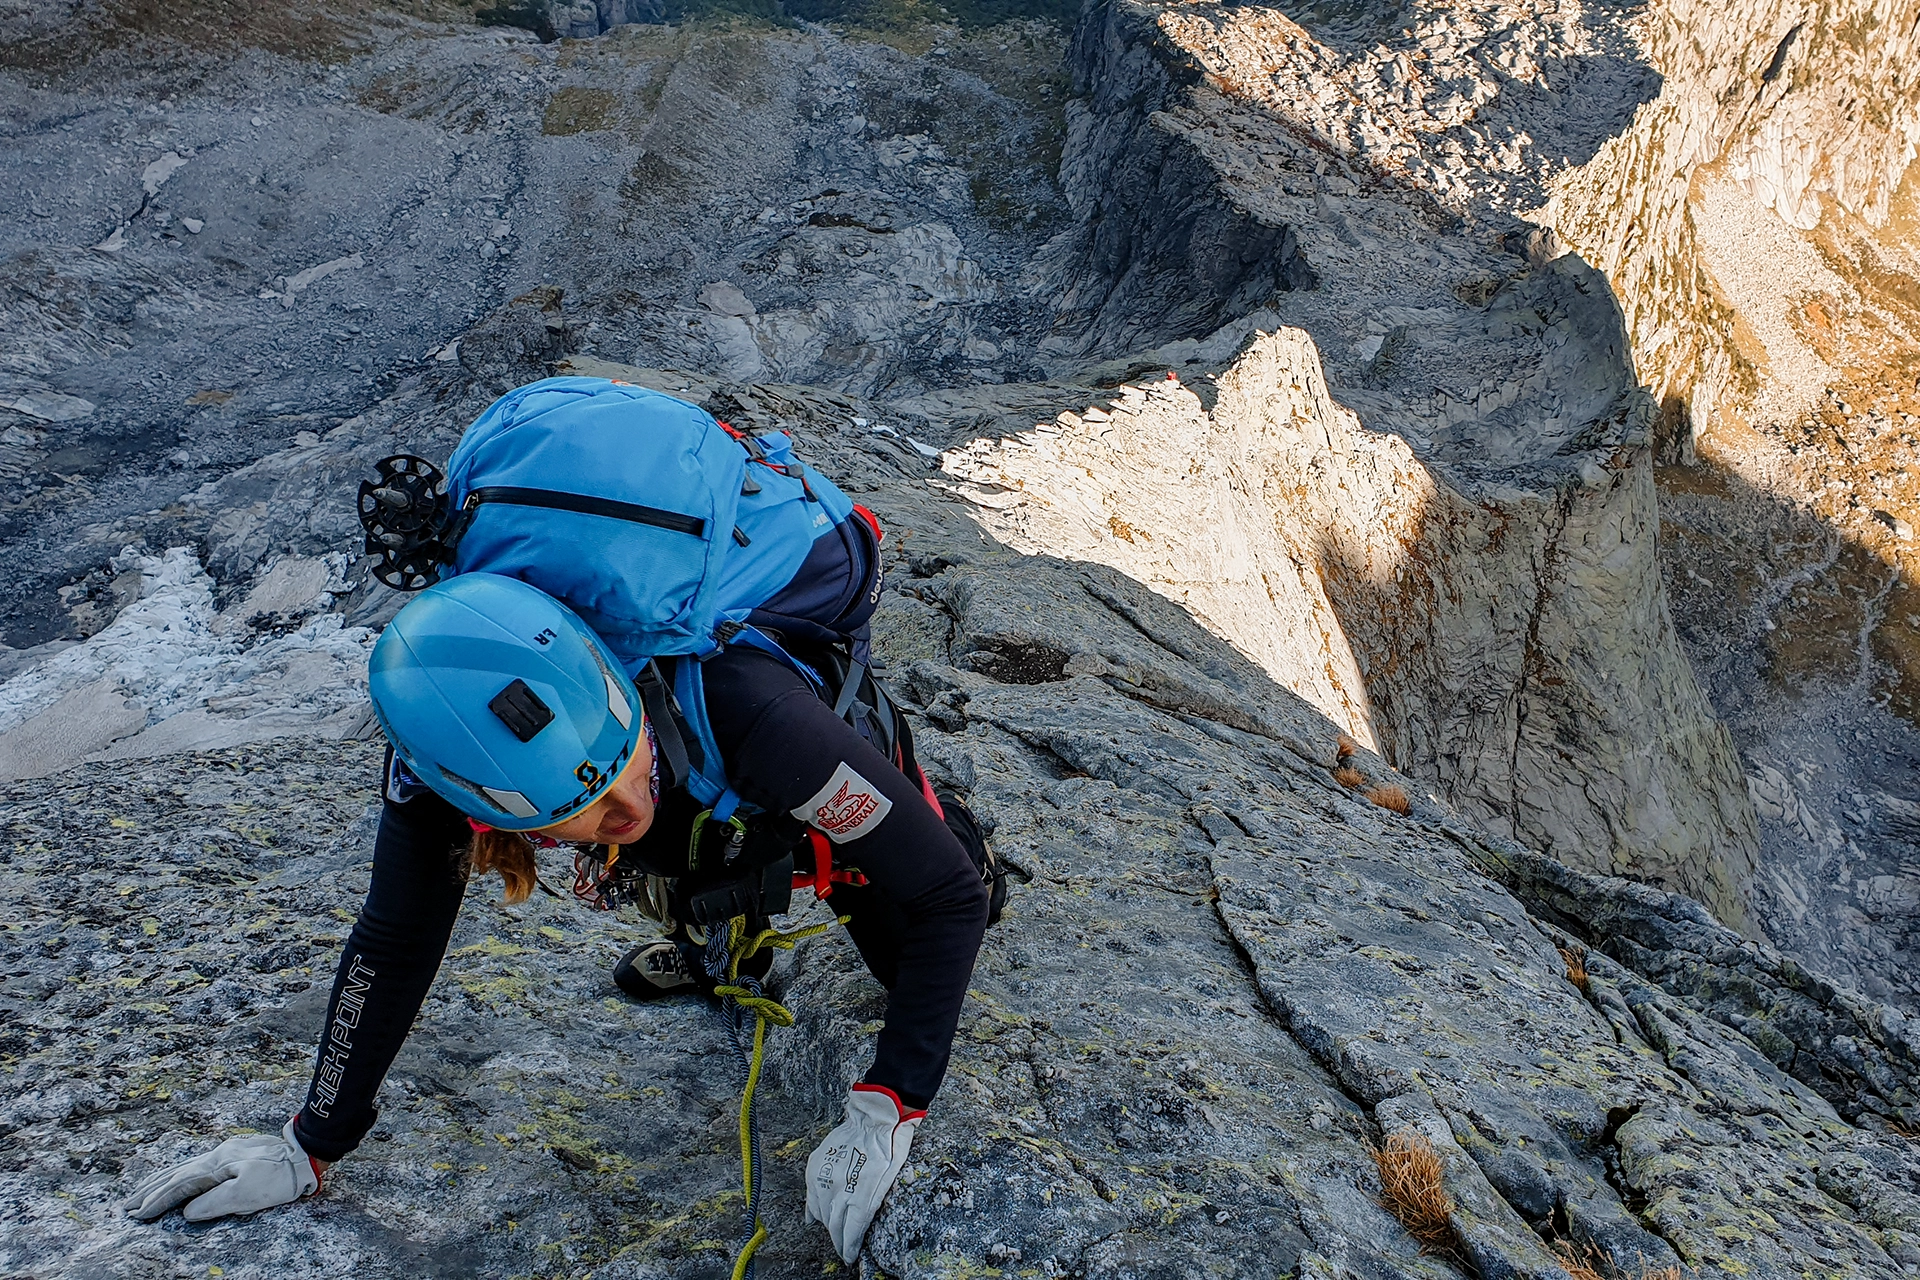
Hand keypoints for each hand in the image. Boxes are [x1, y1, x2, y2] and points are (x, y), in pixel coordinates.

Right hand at [123, 1120, 320, 1221]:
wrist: (307, 1153)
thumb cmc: (281, 1176)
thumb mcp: (247, 1193)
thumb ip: (214, 1202)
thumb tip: (187, 1211)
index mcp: (217, 1164)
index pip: (179, 1186)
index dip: (157, 1201)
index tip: (137, 1215)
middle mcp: (217, 1155)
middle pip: (176, 1173)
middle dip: (151, 1190)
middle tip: (127, 1205)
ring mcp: (226, 1153)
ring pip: (185, 1167)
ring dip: (162, 1180)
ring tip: (143, 1191)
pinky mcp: (236, 1155)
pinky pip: (197, 1165)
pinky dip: (180, 1173)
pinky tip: (177, 1177)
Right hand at [805, 1084, 923, 1263]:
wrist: (875, 1117)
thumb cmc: (891, 1148)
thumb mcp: (889, 1181)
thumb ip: (871, 1205)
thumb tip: (855, 1225)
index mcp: (860, 1196)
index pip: (850, 1232)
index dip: (849, 1247)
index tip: (849, 1256)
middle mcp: (839, 1189)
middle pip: (834, 1226)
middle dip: (838, 1241)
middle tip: (842, 1249)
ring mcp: (825, 1176)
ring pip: (820, 1211)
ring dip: (827, 1223)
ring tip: (832, 1230)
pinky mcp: (817, 1165)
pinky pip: (811, 1192)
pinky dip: (813, 1206)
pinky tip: (813, 1216)